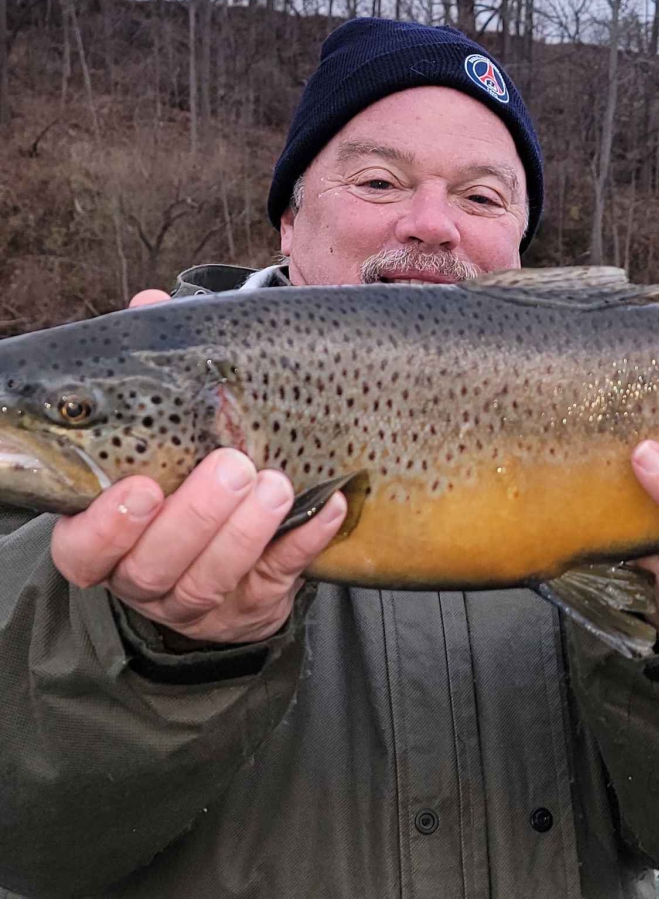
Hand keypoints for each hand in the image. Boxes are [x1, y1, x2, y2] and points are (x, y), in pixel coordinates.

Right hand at [46, 288, 347, 645]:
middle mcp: (145, 576)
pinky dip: (307, 540)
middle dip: (195, 517)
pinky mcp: (257, 602)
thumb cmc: (183, 473)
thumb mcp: (161, 429)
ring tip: (276, 482)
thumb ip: (153, 376)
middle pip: (155, 564)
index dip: (106, 526)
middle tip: (233, 466)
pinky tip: (329, 504)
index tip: (141, 486)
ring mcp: (201, 598)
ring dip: (247, 531)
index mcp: (106, 537)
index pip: (82, 548)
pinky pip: (282, 577)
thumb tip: (151, 304)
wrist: (229, 554)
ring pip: (213, 579)